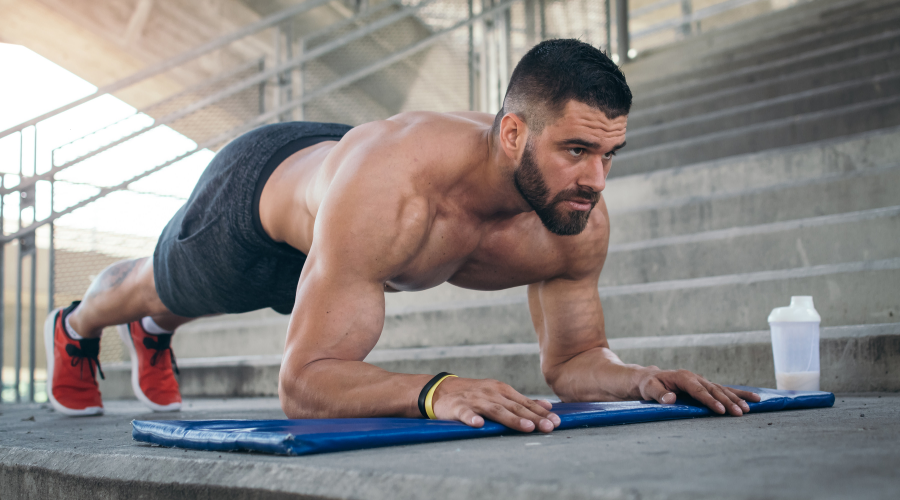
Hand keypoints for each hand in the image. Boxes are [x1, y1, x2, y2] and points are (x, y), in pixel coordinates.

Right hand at [431, 377, 560, 431]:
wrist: (441, 390)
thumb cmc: (475, 395)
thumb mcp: (499, 394)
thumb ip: (521, 401)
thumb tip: (547, 407)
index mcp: (502, 390)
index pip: (525, 402)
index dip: (541, 412)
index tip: (556, 421)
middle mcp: (491, 393)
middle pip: (515, 407)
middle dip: (533, 418)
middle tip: (549, 427)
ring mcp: (475, 400)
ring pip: (496, 410)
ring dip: (512, 419)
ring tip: (527, 428)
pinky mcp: (457, 407)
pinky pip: (465, 413)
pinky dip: (471, 418)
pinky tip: (479, 425)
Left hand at [637, 367, 760, 415]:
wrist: (650, 379)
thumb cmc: (649, 385)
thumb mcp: (648, 389)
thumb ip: (659, 394)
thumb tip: (671, 400)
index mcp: (683, 377)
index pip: (698, 390)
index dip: (710, 400)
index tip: (721, 410)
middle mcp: (695, 377)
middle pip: (714, 390)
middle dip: (728, 401)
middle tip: (740, 413)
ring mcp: (702, 381)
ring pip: (722, 389)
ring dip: (736, 399)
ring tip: (750, 408)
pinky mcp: (706, 387)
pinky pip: (724, 390)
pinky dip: (739, 394)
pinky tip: (754, 399)